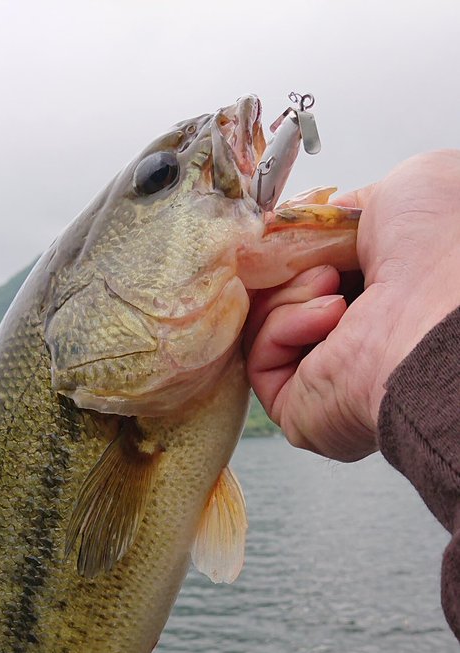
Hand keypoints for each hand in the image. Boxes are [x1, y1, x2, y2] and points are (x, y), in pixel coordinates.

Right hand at [243, 150, 459, 460]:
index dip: (302, 248)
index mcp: (387, 301)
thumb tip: (315, 221)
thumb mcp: (400, 192)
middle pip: (285, 298)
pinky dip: (282, 326)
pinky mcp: (299, 412)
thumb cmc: (443, 251)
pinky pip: (260, 361)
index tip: (301, 230)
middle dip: (291, 267)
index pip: (319, 275)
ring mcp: (328, 382)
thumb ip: (349, 208)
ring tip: (332, 283)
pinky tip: (331, 315)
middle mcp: (360, 346)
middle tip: (320, 257)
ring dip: (291, 292)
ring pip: (265, 326)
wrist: (441, 310)